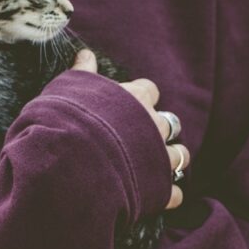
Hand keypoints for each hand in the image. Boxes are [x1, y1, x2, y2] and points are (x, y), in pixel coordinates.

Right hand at [72, 49, 187, 210]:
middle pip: (170, 123)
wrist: (70, 160)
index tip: (127, 104)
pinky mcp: (158, 188)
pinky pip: (174, 193)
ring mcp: (159, 157)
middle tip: (141, 137)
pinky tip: (157, 196)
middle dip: (159, 130)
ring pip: (180, 156)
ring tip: (156, 166)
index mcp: (134, 99)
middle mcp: (153, 125)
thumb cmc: (67, 119)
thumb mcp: (69, 87)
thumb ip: (82, 72)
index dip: (139, 97)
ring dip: (171, 159)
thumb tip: (85, 53)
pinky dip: (168, 194)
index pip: (148, 90)